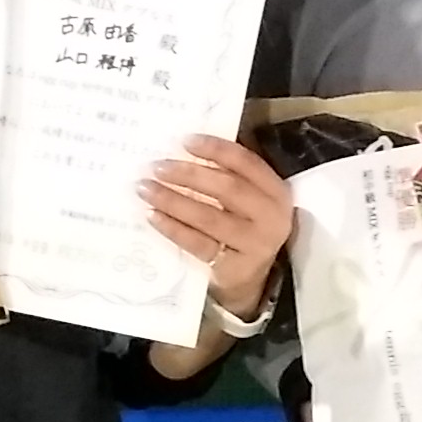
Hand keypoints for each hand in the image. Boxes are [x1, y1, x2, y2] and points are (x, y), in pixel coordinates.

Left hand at [141, 134, 295, 317]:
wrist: (251, 280)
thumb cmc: (243, 227)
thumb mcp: (246, 201)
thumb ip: (226, 176)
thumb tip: (180, 152)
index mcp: (275, 191)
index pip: (246, 163)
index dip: (216, 149)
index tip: (185, 140)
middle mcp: (270, 217)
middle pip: (227, 189)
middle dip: (188, 175)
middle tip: (157, 167)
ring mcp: (254, 244)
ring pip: (208, 217)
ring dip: (173, 200)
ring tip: (146, 189)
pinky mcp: (233, 267)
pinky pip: (197, 243)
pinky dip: (173, 228)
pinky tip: (153, 216)